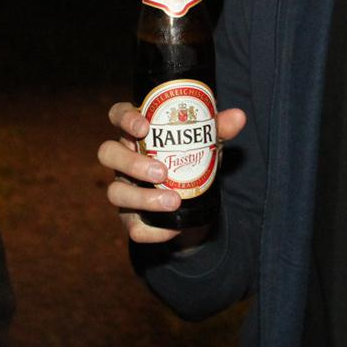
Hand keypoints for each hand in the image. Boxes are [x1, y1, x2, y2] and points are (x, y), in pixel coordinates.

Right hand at [99, 100, 245, 244]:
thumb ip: (219, 128)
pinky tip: (172, 228)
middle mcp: (123, 159)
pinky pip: (131, 227)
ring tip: (174, 201)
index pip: (117, 115)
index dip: (124, 118)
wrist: (195, 200)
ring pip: (116, 192)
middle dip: (131, 163)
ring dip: (142, 198)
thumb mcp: (207, 142)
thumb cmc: (193, 158)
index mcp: (137, 133)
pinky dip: (152, 230)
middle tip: (161, 172)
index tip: (144, 127)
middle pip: (107, 153)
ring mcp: (124, 188)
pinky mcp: (130, 217)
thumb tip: (238, 117)